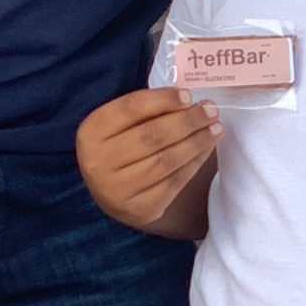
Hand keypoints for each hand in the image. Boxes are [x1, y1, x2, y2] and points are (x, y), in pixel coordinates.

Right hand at [77, 87, 221, 234]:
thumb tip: (186, 98)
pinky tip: (206, 149)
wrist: (112, 193)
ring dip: (197, 142)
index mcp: (90, 132)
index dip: (163, 100)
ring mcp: (118, 190)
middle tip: (211, 110)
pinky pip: (174, 182)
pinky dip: (195, 163)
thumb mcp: (119, 123)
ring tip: (215, 128)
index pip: (130, 109)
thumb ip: (144, 109)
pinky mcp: (140, 210)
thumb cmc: (120, 146)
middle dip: (187, 121)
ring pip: (166, 160)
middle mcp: (98, 162)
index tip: (188, 95)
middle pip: (152, 136)